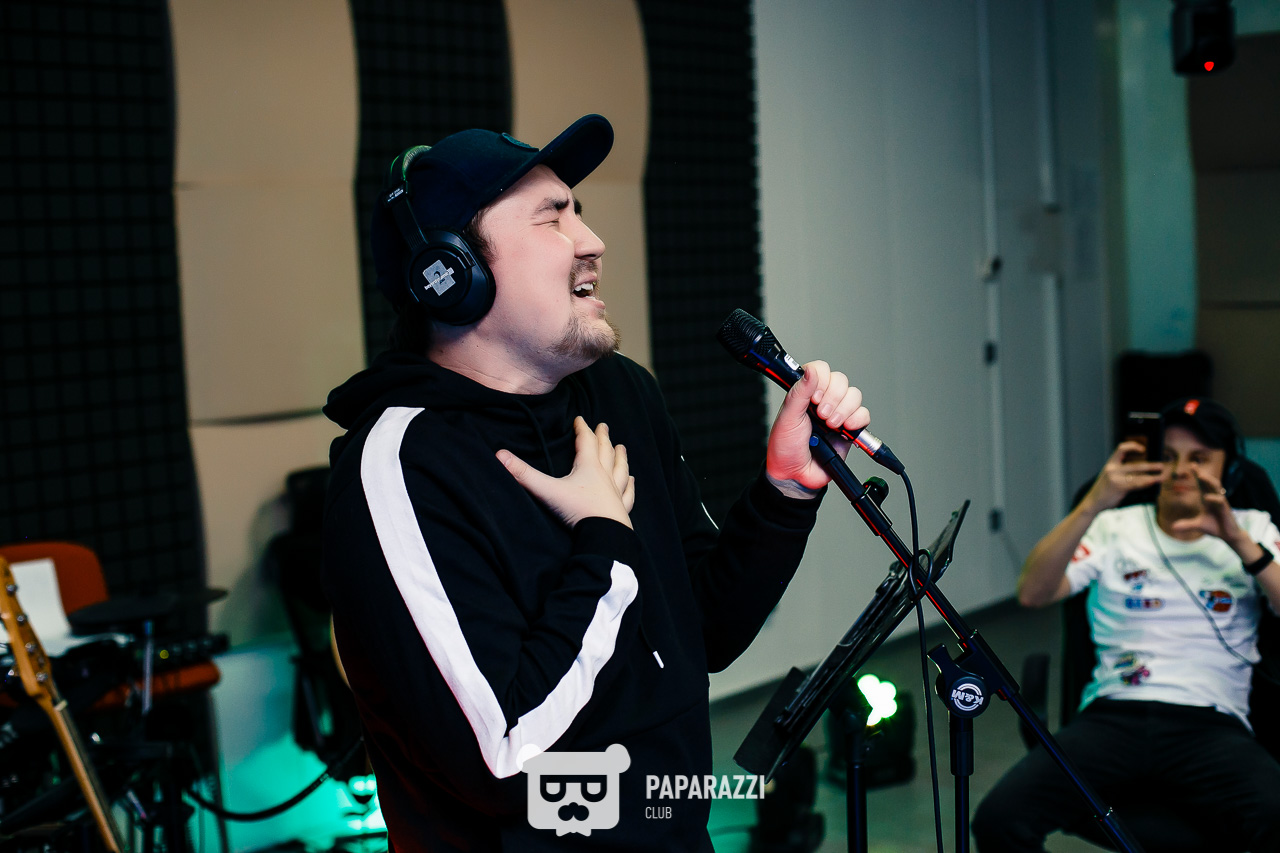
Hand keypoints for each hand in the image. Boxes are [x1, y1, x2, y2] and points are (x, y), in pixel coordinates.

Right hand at [497, 417, 634, 528]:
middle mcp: (604, 476)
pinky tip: (633, 481)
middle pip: (605, 451)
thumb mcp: (547, 491)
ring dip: (620, 457)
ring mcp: (616, 492)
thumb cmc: (577, 510)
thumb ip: (524, 474)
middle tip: (604, 426)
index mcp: (588, 467)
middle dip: (602, 437)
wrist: (603, 535)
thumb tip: (499, 455)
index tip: (581, 419)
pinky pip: (628, 494)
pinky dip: (630, 486)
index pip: (585, 442)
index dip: (582, 429)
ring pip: (620, 469)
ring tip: (621, 448)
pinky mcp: (622, 509)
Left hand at [765, 361, 868, 497]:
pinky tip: (844, 429)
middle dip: (833, 397)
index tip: (814, 397)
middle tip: (821, 415)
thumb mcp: (788, 417)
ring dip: (843, 409)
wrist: (796, 475)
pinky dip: (856, 420)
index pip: (821, 370)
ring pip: (854, 395)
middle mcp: (823, 400)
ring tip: (830, 425)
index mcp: (806, 393)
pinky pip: (864, 415)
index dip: (821, 380)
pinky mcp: (850, 430)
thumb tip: (811, 370)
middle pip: (841, 381)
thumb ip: (799, 392)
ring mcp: (838, 413)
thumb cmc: (786, 447)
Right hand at [1080, 441, 1165, 512]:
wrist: (1093, 502)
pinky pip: (1136, 483)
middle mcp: (1112, 468)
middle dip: (1151, 465)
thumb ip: (1122, 471)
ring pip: (1138, 475)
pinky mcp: (1119, 487)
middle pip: (1136, 464)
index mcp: (1110, 463)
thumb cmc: (1104, 490)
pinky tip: (1153, 482)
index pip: (1121, 448)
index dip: (1133, 446)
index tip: (1144, 449)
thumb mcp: (1110, 476)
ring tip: (1163, 476)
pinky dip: (1146, 482)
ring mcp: (1115, 477)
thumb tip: (1144, 470)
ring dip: (1153, 475)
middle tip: (1162, 466)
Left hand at [1168, 470, 1245, 545]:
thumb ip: (1186, 525)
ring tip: (1200, 476)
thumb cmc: (1215, 527)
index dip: (1197, 475)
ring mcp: (1220, 503)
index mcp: (1207, 499)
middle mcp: (1214, 498)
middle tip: (1193, 465)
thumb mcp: (1198, 525)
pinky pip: (1220, 501)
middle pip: (1208, 483)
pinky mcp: (1226, 510)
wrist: (1228, 535)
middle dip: (1201, 473)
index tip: (1191, 465)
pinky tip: (1206, 497)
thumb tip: (1173, 527)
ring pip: (1216, 488)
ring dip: (1208, 481)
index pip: (1201, 485)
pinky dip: (1213, 498)